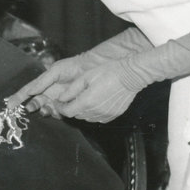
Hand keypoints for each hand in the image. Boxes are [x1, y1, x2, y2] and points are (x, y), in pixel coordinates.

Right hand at [5, 56, 84, 113]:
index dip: (18, 98)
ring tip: (46, 108)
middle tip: (30, 107)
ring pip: (46, 109)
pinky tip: (57, 110)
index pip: (28, 92)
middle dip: (32, 106)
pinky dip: (56, 113)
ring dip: (44, 110)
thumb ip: (42, 81)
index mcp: (43, 85)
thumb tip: (30, 91)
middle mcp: (48, 94)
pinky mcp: (68, 108)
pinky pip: (59, 113)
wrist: (91, 70)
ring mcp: (58, 101)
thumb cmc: (72, 67)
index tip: (10, 105)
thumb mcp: (55, 71)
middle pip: (36, 103)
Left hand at [7, 55, 136, 122]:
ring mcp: (104, 115)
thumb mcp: (86, 77)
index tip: (58, 101)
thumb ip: (71, 90)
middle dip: (70, 108)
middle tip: (70, 99)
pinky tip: (96, 102)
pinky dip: (93, 112)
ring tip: (84, 98)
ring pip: (86, 117)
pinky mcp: (112, 116)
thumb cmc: (109, 71)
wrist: (131, 75)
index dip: (60, 107)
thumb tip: (60, 98)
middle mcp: (95, 112)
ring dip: (82, 111)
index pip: (66, 111)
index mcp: (86, 102)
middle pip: (76, 115)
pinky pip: (97, 118)